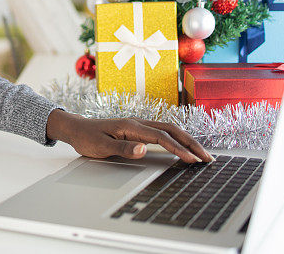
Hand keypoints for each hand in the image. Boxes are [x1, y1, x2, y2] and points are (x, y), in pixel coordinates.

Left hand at [45, 109, 212, 163]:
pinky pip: (163, 131)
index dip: (178, 148)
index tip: (191, 160)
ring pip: (169, 129)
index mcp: (131, 126)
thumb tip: (143, 149)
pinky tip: (184, 146)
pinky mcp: (138, 129)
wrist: (76, 128)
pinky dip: (178, 138)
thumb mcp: (101, 147)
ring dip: (187, 140)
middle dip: (191, 143)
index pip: (161, 137)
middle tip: (207, 158)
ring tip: (201, 153)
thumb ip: (122, 148)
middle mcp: (138, 123)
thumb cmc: (87, 138)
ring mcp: (139, 125)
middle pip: (172, 130)